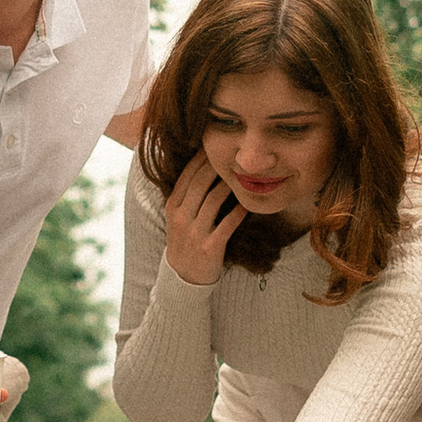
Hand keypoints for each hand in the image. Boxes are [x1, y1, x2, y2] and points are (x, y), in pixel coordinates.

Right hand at [163, 151, 246, 287]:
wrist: (183, 276)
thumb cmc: (185, 240)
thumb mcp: (178, 216)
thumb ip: (188, 193)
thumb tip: (206, 164)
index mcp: (173, 205)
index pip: (188, 174)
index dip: (202, 157)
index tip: (216, 144)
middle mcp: (182, 216)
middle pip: (201, 182)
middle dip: (217, 165)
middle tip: (234, 153)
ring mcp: (195, 232)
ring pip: (214, 200)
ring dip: (231, 185)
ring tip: (244, 175)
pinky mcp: (210, 247)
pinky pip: (228, 224)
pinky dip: (240, 212)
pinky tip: (249, 204)